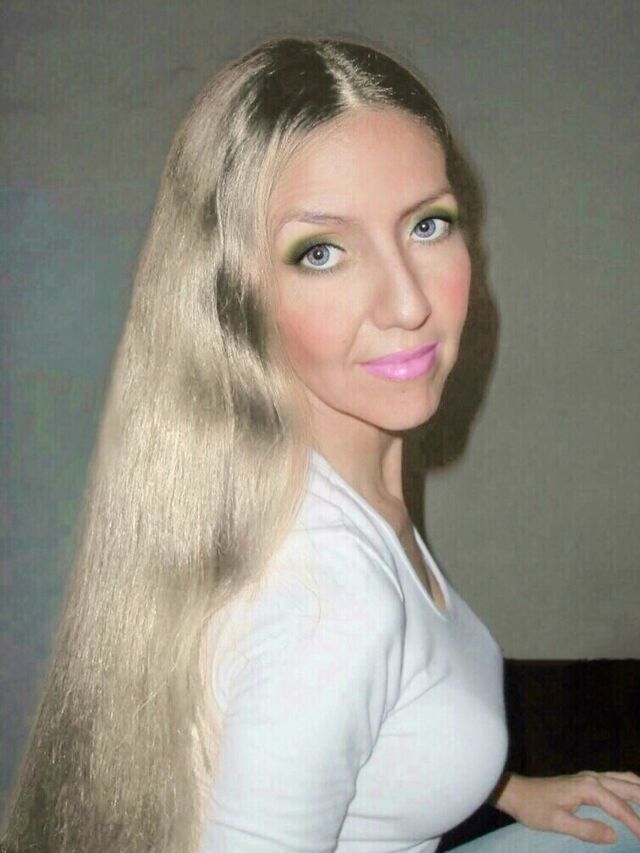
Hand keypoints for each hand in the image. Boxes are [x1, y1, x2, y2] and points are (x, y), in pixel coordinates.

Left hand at [492, 770, 639, 843]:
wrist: (516, 792)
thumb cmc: (533, 808)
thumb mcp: (557, 823)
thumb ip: (586, 829)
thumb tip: (614, 836)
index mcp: (588, 788)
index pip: (619, 807)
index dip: (636, 823)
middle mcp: (593, 778)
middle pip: (628, 787)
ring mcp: (590, 777)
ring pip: (624, 779)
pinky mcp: (587, 781)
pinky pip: (616, 780)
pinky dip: (631, 787)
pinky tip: (636, 796)